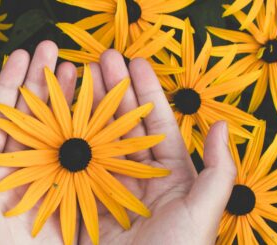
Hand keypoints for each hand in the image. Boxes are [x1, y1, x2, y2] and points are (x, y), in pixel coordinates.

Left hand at [0, 41, 77, 243]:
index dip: (10, 84)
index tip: (23, 54)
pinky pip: (82, 164)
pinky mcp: (69, 202)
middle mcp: (17, 172)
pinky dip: (92, 139)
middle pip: (32, 119)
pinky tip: (101, 117)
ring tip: (82, 73)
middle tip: (59, 52)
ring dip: (70, 103)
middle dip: (44, 84)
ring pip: (59, 135)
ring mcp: (45, 184)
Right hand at [77, 50, 236, 244]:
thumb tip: (221, 126)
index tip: (133, 63)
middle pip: (122, 126)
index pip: (155, 125)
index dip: (145, 92)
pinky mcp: (85, 205)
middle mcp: (137, 180)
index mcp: (170, 178)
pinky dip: (64, 143)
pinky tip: (55, 119)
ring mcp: (109, 190)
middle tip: (97, 60)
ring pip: (96, 141)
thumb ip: (217, 172)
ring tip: (73, 79)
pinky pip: (74, 168)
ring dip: (85, 110)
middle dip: (111, 91)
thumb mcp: (203, 214)